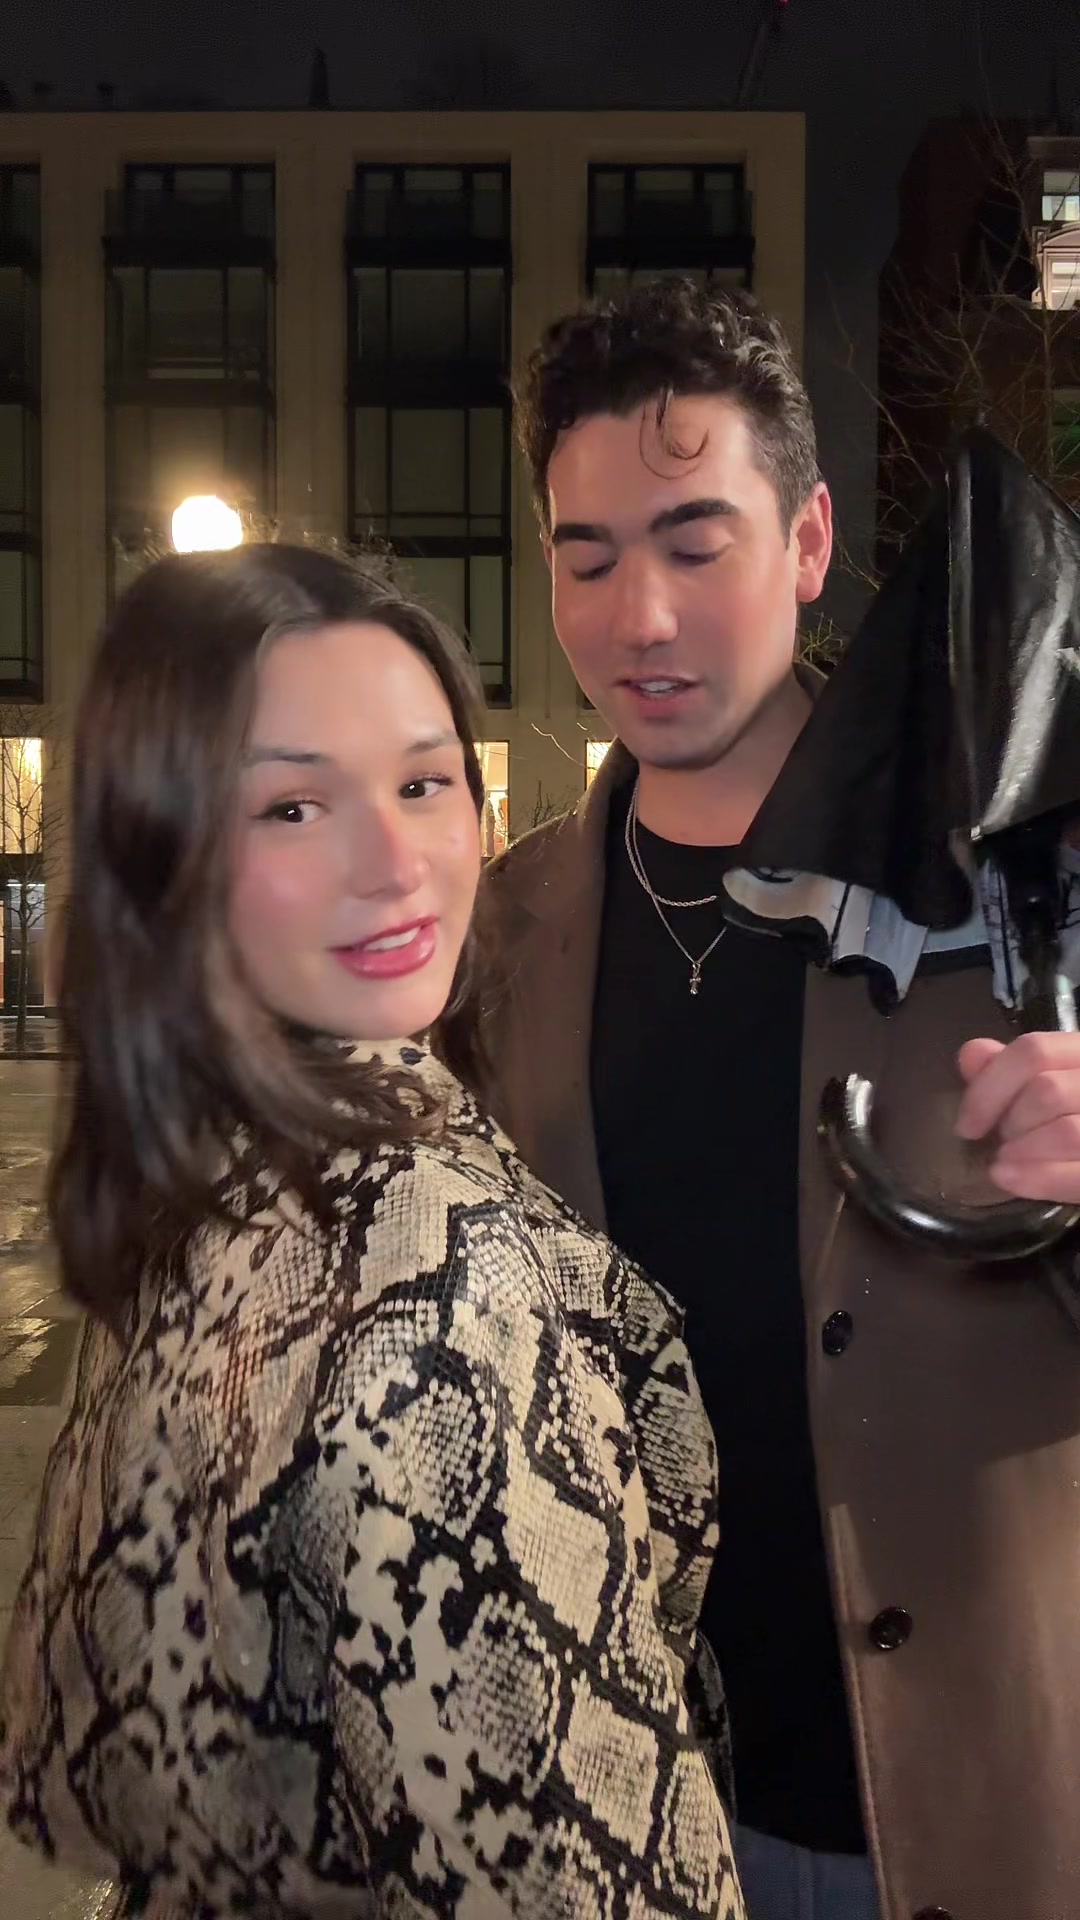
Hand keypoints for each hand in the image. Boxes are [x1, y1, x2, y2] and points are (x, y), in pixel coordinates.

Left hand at [955, 1032, 1079, 1201]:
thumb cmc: (1061, 1109)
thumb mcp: (1041, 1080)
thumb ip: (1007, 1067)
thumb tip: (971, 1055)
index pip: (1034, 1052)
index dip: (988, 1087)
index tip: (966, 1123)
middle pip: (1048, 1091)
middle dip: (1010, 1122)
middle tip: (1000, 1141)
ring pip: (1066, 1132)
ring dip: (1021, 1150)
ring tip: (1004, 1161)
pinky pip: (1075, 1175)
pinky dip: (1036, 1178)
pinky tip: (1006, 1178)